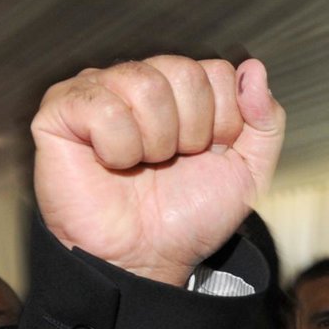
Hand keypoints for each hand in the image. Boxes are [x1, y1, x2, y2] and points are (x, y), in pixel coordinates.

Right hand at [31, 56, 284, 285]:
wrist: (148, 257)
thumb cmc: (188, 218)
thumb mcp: (248, 174)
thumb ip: (267, 122)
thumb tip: (254, 70)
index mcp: (185, 95)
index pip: (217, 72)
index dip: (222, 122)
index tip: (207, 155)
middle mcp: (143, 85)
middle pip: (184, 72)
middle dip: (191, 132)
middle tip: (173, 163)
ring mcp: (100, 92)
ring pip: (145, 83)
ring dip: (156, 142)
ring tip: (144, 165)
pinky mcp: (62, 110)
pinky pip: (102, 104)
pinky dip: (117, 147)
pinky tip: (112, 163)